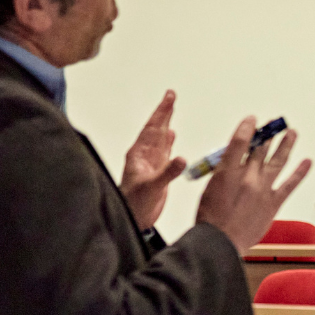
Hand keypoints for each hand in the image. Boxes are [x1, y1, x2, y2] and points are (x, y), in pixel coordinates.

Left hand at [119, 90, 183, 228]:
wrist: (133, 218)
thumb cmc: (134, 203)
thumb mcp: (152, 187)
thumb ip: (168, 172)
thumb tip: (181, 158)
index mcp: (140, 154)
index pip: (153, 127)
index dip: (161, 112)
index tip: (169, 98)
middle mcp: (145, 155)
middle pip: (156, 128)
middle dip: (164, 111)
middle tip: (171, 95)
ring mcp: (151, 162)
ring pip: (160, 137)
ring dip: (166, 123)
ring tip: (171, 109)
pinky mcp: (158, 171)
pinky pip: (164, 151)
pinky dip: (169, 142)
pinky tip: (172, 136)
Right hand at [195, 114, 309, 252]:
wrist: (221, 242)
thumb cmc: (211, 219)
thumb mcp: (209, 188)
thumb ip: (224, 174)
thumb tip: (235, 164)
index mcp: (227, 171)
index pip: (238, 142)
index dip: (247, 128)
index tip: (252, 120)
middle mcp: (247, 177)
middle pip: (259, 149)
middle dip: (266, 135)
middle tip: (272, 123)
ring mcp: (262, 189)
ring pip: (277, 161)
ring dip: (286, 145)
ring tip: (292, 132)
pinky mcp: (273, 203)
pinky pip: (290, 184)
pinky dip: (300, 172)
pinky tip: (307, 162)